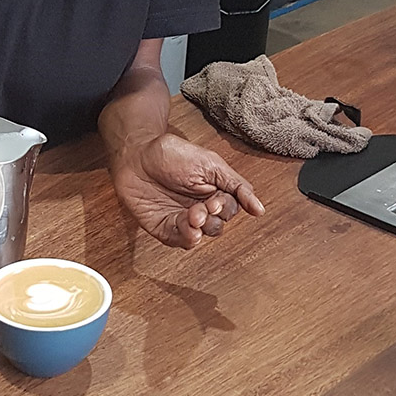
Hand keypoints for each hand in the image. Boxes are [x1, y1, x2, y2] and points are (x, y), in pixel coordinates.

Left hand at [110, 133, 264, 248]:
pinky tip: (187, 228)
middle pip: (218, 225)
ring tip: (192, 215)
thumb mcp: (210, 164)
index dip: (227, 207)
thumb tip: (259, 208)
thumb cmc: (171, 154)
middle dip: (213, 219)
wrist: (136, 154)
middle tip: (203, 207)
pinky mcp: (165, 228)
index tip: (216, 199)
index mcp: (214, 191)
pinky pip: (181, 242)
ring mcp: (182, 220)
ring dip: (200, 228)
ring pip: (202, 235)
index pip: (231, 209)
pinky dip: (187, 238)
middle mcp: (200, 208)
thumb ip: (236, 185)